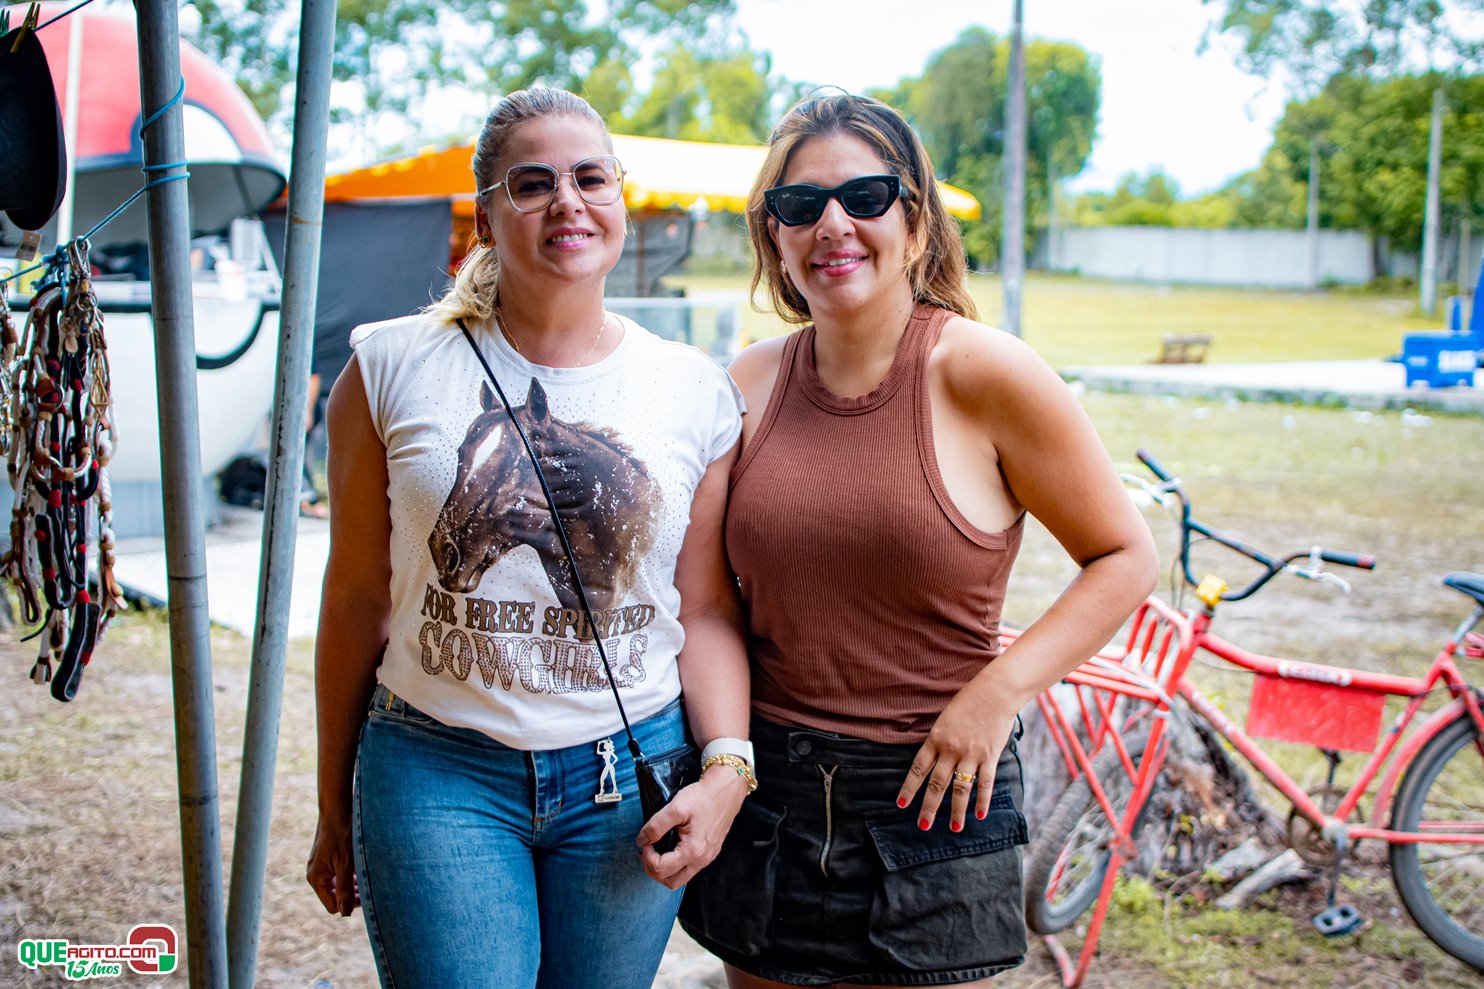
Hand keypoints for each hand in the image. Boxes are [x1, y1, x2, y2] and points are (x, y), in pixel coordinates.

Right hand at [306, 809, 359, 916]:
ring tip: (367, 874)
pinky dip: (351, 874)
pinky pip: (340, 873)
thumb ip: (345, 889)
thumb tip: (345, 914)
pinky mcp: (329, 858)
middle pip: (336, 896)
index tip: (366, 895)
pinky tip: (363, 866)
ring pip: (340, 885)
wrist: (338, 808)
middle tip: (370, 886)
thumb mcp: (346, 863)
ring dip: (354, 884)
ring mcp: (322, 866)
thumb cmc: (342, 834)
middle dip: (353, 894)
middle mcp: (316, 874)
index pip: (333, 905)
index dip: (350, 904)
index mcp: (316, 879)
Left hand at [636, 765, 748, 888]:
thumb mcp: (675, 808)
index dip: (647, 857)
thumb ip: (655, 826)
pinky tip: (670, 847)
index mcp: (693, 850)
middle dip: (653, 870)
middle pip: (671, 882)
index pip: (661, 869)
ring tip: (656, 851)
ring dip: (664, 869)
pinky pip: (689, 868)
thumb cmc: (704, 796)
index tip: (644, 842)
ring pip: (680, 877)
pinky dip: (675, 863)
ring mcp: (707, 857)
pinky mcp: (709, 852)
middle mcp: (702, 859)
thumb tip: (641, 840)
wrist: (726, 789)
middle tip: (647, 853)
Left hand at [897, 684, 1019, 832]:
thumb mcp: (944, 718)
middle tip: (922, 826)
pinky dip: (982, 800)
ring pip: (961, 789)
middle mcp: (951, 749)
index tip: (901, 804)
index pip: (918, 768)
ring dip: (956, 811)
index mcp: (936, 738)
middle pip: (937, 784)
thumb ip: (938, 741)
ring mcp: (971, 754)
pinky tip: (979, 815)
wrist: (995, 692)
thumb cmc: (968, 702)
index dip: (909, 788)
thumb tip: (931, 761)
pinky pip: (985, 783)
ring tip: (954, 828)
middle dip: (928, 807)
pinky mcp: (990, 756)